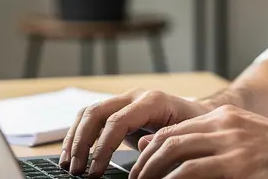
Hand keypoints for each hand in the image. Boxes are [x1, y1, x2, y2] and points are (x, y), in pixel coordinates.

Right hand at [59, 89, 211, 176]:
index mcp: (152, 101)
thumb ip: (165, 139)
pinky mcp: (118, 110)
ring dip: (74, 139)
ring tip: (68, 165)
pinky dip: (78, 136)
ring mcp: (124, 101)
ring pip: (88, 113)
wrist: (199, 114)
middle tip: (77, 170)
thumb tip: (142, 148)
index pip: (117, 120)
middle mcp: (135, 97)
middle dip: (82, 143)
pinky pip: (91, 118)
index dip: (103, 147)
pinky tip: (72, 155)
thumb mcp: (186, 134)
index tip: (95, 170)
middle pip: (96, 113)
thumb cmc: (195, 125)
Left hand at [129, 104, 267, 178]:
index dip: (152, 149)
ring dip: (152, 175)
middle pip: (169, 140)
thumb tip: (180, 150)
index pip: (176, 129)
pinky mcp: (237, 165)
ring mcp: (231, 144)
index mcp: (227, 117)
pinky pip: (191, 173)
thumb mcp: (250, 140)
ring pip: (174, 155)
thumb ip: (216, 142)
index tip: (140, 168)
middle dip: (145, 165)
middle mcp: (225, 125)